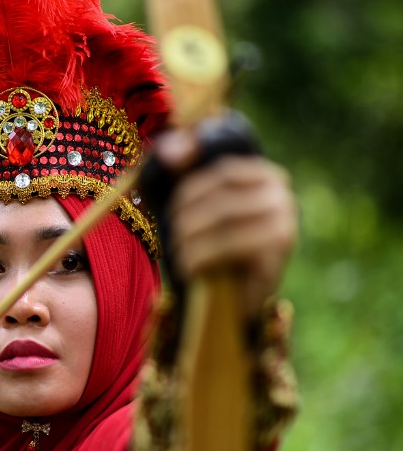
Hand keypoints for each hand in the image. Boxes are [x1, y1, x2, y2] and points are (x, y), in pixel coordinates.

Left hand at [156, 129, 297, 319]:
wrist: (231, 299)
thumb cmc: (209, 246)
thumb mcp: (191, 204)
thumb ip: (180, 169)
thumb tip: (169, 151)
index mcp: (263, 175)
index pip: (223, 168)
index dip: (190, 179)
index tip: (165, 197)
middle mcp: (280, 194)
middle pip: (221, 192)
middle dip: (186, 213)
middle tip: (169, 233)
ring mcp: (284, 222)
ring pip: (223, 217)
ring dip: (190, 236)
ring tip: (177, 253)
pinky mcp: (278, 252)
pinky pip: (230, 245)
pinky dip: (201, 256)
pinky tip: (189, 268)